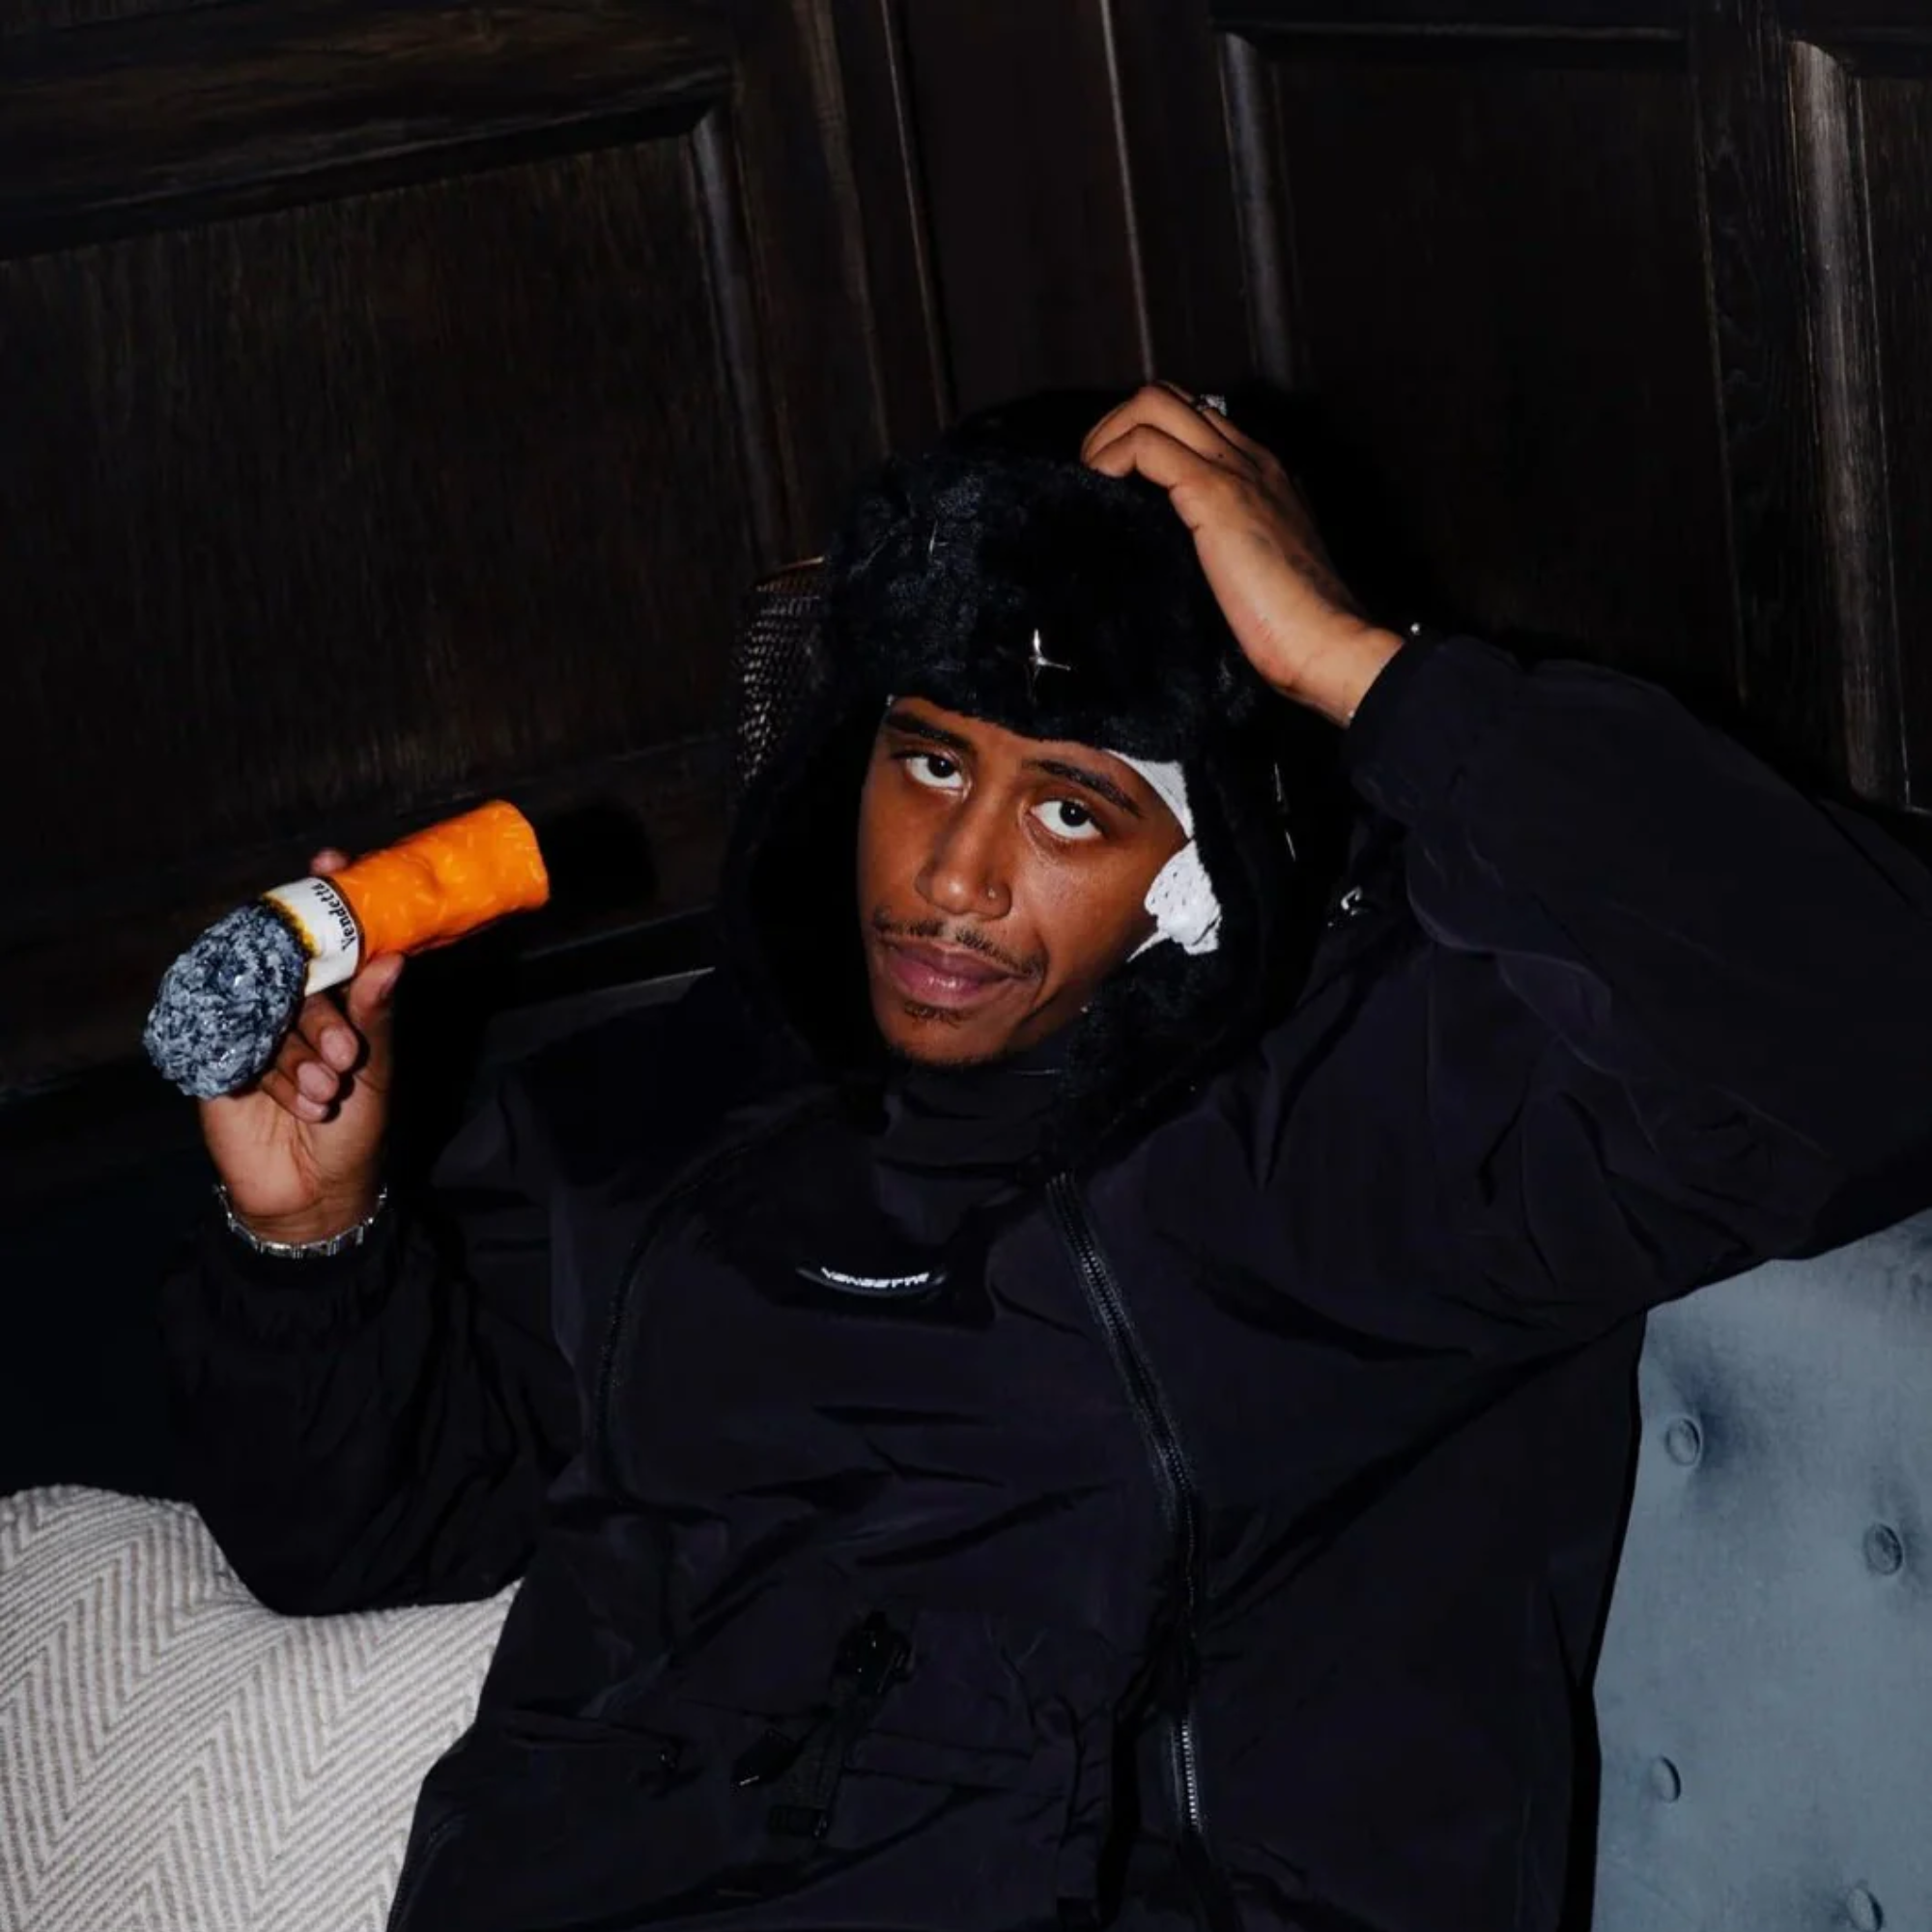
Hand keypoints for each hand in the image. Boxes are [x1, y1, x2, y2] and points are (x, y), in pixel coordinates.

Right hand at [197, 849, 403, 1245]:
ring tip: (329, 1093)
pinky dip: (277, 1078)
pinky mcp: (219, 1062)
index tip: (332, 860)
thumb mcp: (377, 1069)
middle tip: (345, 1054)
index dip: (328, 894)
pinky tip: (300, 1102)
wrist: (315, 1194)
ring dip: (303, 1057)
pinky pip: (243, 1049)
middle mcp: (291, 1006)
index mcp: (333, 997)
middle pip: (296, 977)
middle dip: (323, 1015)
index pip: (328, 936)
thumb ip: (376, 1013)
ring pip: (272, 1016)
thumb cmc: (357, 1127)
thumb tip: (393, 958)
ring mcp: (253, 1030)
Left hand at [1082, 383, 1403, 725]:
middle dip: (1117, 423)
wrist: (1323, 638)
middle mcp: (1249, 458)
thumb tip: (1173, 552)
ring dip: (1108, 434)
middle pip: (1170, 397)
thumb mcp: (1252, 569)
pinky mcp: (1214, 492)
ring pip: (1154, 404)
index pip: (1194, 419)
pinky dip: (1110, 458)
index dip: (1144, 436)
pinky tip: (1100, 489)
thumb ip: (1221, 546)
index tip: (1116, 478)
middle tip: (1095, 472)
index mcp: (1262, 473)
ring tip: (1093, 477)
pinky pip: (1145, 446)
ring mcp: (1234, 470)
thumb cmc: (1290, 623)